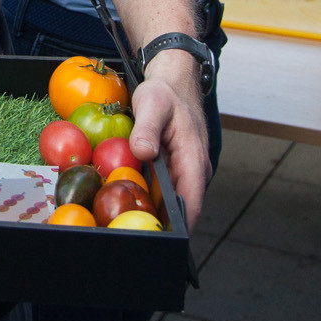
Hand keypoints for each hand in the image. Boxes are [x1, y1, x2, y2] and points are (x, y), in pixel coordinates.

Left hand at [129, 49, 211, 226]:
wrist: (173, 82)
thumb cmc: (164, 93)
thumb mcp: (152, 105)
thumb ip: (147, 129)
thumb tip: (144, 152)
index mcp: (194, 159)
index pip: (192, 202)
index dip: (178, 225)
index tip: (157, 237)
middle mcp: (195, 170)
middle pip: (182, 207)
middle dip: (160, 222)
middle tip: (130, 232)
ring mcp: (186, 170)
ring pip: (172, 199)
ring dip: (154, 209)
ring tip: (126, 218)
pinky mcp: (176, 168)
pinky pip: (165, 188)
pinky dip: (150, 194)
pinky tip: (129, 196)